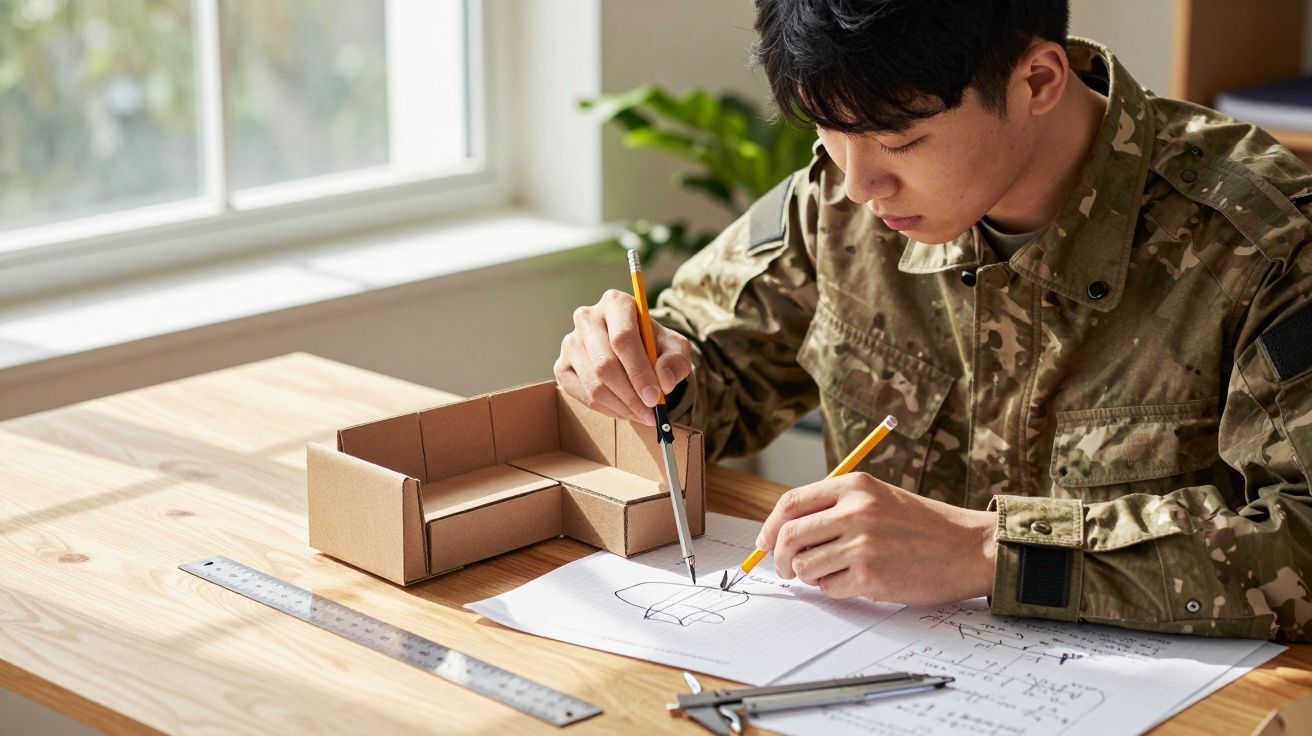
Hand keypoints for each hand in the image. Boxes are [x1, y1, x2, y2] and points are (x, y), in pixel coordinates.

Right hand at [554, 289, 692, 425]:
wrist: (633, 351)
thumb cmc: (654, 346)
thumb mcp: (675, 348)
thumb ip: (676, 362)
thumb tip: (664, 380)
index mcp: (615, 303)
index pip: (623, 338)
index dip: (639, 371)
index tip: (655, 397)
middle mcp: (587, 318)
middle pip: (605, 364)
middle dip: (631, 395)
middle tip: (650, 412)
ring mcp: (570, 343)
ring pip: (594, 384)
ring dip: (621, 406)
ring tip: (641, 413)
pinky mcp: (561, 366)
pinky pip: (583, 396)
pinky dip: (607, 409)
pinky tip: (624, 409)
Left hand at [756, 473, 998, 604]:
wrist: (969, 548)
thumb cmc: (923, 525)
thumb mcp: (879, 497)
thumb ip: (836, 507)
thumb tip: (784, 531)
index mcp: (855, 486)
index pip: (791, 503)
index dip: (770, 526)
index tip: (764, 542)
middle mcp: (855, 511)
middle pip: (789, 537)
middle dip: (779, 558)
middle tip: (785, 569)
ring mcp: (861, 545)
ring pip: (804, 567)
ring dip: (809, 576)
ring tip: (832, 572)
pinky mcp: (870, 576)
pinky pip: (828, 588)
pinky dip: (834, 589)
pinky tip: (856, 581)